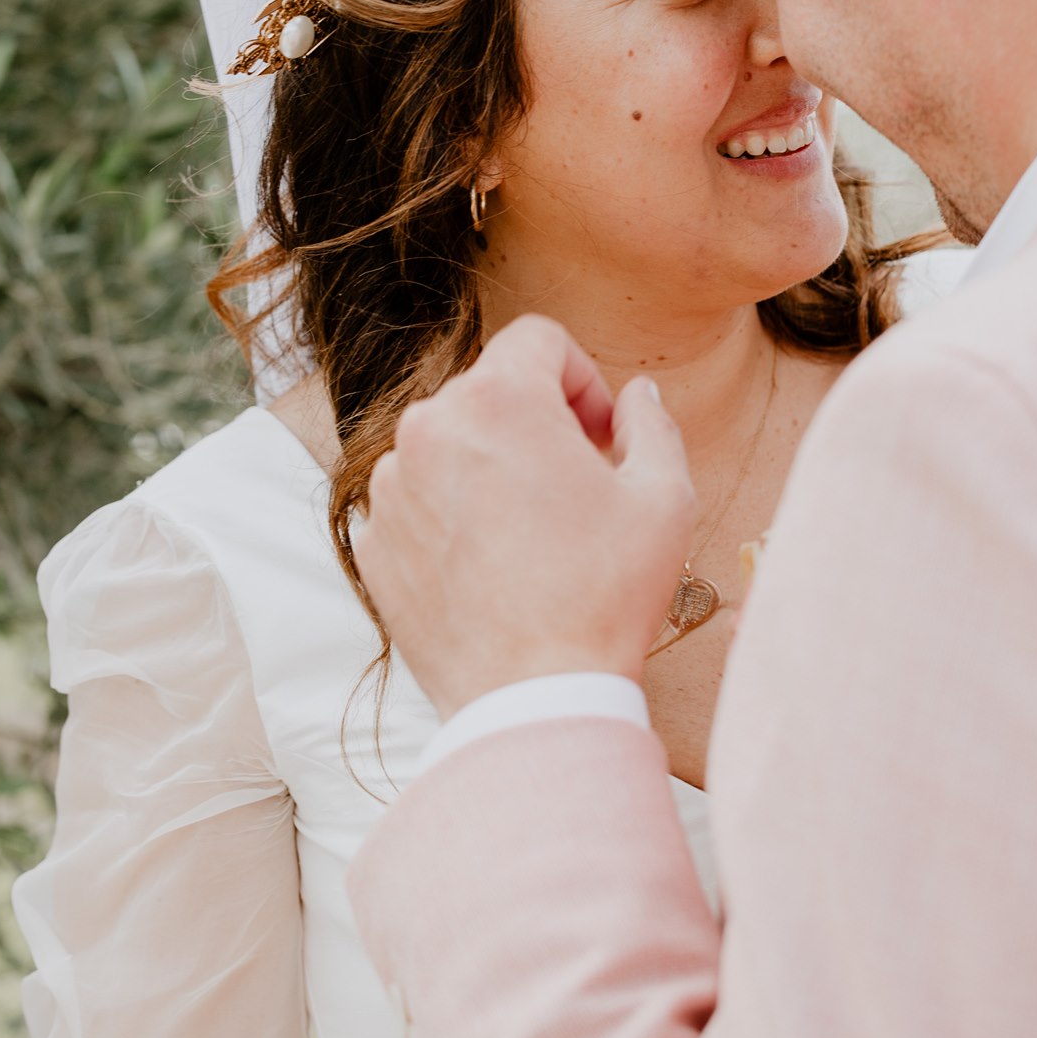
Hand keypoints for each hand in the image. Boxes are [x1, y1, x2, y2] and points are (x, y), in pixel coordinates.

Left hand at [351, 315, 697, 719]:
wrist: (531, 698)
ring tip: (534, 535)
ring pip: (450, 446)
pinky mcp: (372, 543)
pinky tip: (495, 569)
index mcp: (499, 400)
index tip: (600, 434)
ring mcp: (390, 489)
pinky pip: (418, 503)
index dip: (582, 377)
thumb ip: (651, 425)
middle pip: (491, 392)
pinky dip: (453, 519)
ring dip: (491, 469)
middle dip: (537, 423)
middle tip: (576, 486)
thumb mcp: (663, 497)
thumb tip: (635, 398)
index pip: (538, 339)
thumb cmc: (603, 595)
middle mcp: (429, 429)